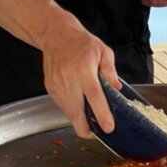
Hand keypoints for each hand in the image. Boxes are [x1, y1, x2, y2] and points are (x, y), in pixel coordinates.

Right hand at [40, 16, 120, 138]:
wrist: (56, 35)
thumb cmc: (81, 42)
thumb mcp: (103, 51)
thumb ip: (111, 71)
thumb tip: (117, 89)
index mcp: (84, 70)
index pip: (94, 97)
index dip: (101, 115)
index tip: (108, 127)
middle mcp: (68, 80)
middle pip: (76, 114)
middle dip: (86, 129)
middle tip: (98, 131)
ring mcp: (56, 86)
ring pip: (68, 113)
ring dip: (79, 118)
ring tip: (90, 114)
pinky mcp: (50, 89)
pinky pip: (62, 106)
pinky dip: (71, 109)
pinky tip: (78, 101)